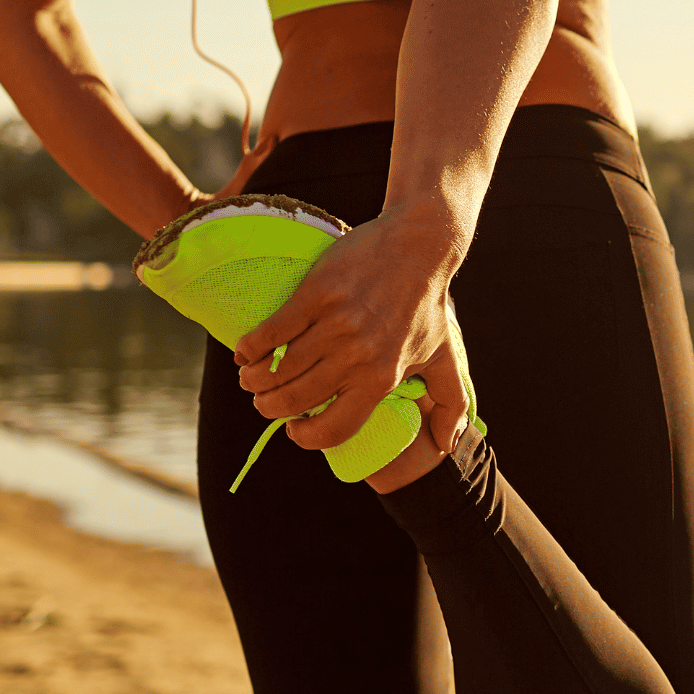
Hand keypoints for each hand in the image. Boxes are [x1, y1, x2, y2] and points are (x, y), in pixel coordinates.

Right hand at [229, 213, 470, 471]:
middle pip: (296, 400)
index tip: (294, 429)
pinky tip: (244, 350)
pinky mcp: (317, 294)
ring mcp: (336, 325)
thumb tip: (447, 446)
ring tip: (251, 377)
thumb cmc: (428, 305)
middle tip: (263, 401)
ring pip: (279, 368)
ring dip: (255, 379)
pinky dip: (250, 346)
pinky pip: (271, 331)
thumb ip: (449, 404)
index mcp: (381, 378)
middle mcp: (357, 357)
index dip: (307, 436)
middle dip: (270, 407)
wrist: (418, 246)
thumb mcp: (443, 358)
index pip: (335, 428)